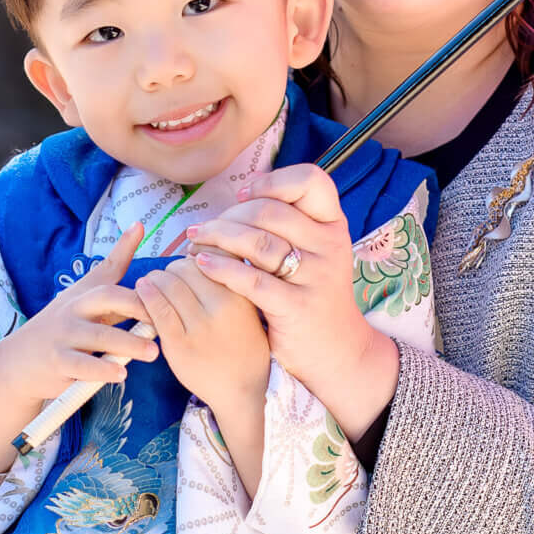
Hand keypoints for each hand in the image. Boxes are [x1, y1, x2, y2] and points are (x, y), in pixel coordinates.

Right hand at [0, 227, 156, 477]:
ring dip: (128, 345)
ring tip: (153, 352)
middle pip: (107, 300)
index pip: (111, 274)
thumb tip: (139, 227)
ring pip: (99, 337)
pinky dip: (102, 370)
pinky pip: (82, 365)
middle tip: (163, 321)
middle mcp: (73, 309)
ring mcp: (63, 335)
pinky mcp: (57, 361)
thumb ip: (113, 267)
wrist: (20, 361)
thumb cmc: (64, 325)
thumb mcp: (85, 294)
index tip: (151, 252)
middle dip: (137, 307)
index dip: (130, 262)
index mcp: (85, 293)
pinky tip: (121, 374)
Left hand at [137, 255, 270, 417]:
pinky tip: (142, 289)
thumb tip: (203, 254)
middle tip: (168, 276)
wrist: (241, 392)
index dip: (195, 257)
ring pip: (169, 285)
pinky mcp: (178, 344)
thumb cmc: (245, 350)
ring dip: (156, 278)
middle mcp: (222, 308)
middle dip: (173, 268)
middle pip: (186, 269)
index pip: (210, 259)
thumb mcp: (250, 312)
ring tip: (153, 281)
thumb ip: (232, 285)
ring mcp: (199, 327)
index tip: (190, 263)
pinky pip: (157, 310)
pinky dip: (146, 294)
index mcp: (240, 297)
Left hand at [185, 164, 401, 438]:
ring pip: (258, 243)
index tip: (243, 195)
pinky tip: (203, 264)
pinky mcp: (297, 307)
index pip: (311, 181)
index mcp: (333, 226)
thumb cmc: (314, 296)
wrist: (337, 352)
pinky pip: (252, 281)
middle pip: (270, 211)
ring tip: (195, 244)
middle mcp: (329, 247)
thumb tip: (242, 195)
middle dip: (228, 216)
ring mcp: (316, 277)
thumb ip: (291, 225)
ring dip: (218, 239)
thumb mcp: (315, 254)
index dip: (273, 181)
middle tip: (202, 229)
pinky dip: (222, 269)